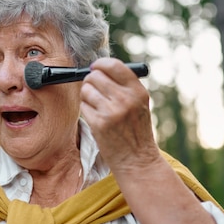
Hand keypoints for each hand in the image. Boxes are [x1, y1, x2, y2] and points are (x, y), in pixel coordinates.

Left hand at [80, 58, 160, 173]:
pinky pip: (83, 106)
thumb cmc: (136, 131)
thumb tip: (99, 67)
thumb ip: (124, 85)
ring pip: (86, 90)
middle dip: (91, 81)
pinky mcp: (98, 124)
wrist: (137, 159)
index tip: (95, 68)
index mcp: (138, 91)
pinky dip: (86, 110)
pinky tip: (97, 118)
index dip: (100, 64)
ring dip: (87, 96)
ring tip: (98, 107)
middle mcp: (125, 99)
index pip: (114, 65)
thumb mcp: (140, 104)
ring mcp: (111, 112)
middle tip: (95, 91)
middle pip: (95, 76)